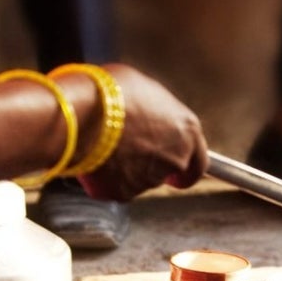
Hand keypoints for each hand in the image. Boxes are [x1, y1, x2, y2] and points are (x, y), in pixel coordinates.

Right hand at [78, 65, 208, 200]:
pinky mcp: (123, 192)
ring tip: (104, 144)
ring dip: (126, 168)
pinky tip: (93, 157)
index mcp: (187, 130)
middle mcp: (175, 158)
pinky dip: (106, 177)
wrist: (83, 112)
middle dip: (150, 164)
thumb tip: (145, 114)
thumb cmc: (112, 92)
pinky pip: (115, 186)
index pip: (199, 162)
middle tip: (128, 150)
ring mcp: (150, 179)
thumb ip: (154, 110)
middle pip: (167, 170)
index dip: (187, 169)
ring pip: (139, 179)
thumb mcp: (143, 88)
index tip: (178, 176)